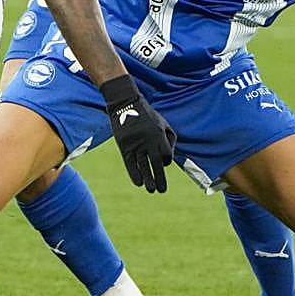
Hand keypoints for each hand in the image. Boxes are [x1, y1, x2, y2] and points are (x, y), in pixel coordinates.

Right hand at [101, 75, 175, 192]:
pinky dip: (134, 174)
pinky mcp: (124, 146)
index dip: (166, 162)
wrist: (126, 105)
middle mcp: (148, 142)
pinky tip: (139, 183)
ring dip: (148, 180)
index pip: (166, 156)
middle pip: (156, 164)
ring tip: (151, 190)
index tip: (164, 164)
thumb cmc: (147, 115)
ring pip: (143, 166)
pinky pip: (130, 164)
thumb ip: (169, 139)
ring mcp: (135, 144)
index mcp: (159, 135)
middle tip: (162, 191)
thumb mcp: (163, 123)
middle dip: (160, 179)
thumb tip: (168, 158)